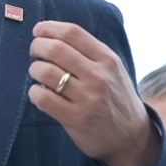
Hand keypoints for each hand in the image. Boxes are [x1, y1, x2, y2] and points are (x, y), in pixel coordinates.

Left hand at [27, 20, 160, 165]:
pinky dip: (34, 92)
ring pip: (46, 72)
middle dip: (37, 46)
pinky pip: (43, 98)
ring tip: (37, 73)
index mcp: (107, 59)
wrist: (131, 138)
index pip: (72, 33)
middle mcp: (99, 76)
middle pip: (56, 49)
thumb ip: (88, 53)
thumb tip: (50, 35)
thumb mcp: (112, 70)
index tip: (38, 30)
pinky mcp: (77, 119)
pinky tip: (39, 93)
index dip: (49, 27)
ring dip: (34, 69)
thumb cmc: (115, 98)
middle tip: (34, 52)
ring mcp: (88, 98)